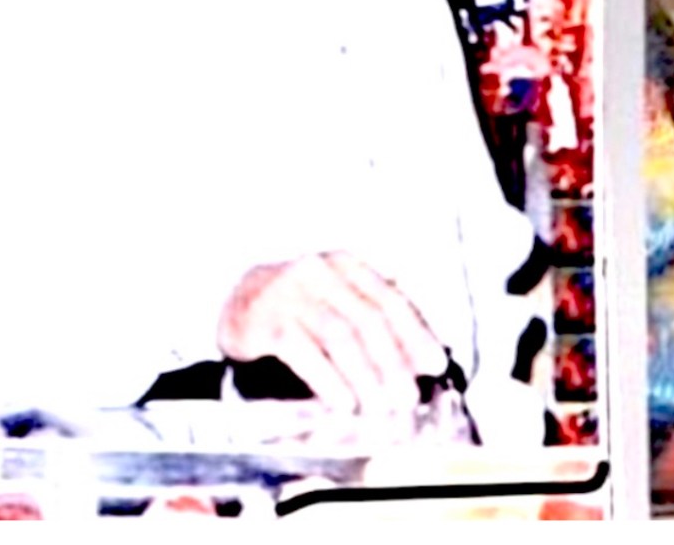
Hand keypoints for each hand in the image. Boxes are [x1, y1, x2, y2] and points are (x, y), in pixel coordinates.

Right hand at [217, 252, 448, 415]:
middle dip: (394, 362)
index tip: (435, 363)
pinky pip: (304, 352)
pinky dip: (327, 379)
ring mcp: (291, 294)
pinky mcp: (266, 321)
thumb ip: (378, 320)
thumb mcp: (340, 300)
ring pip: (340, 336)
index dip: (417, 333)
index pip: (391, 299)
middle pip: (368, 319)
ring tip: (379, 406)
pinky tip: (342, 401)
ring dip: (365, 376)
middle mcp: (321, 273)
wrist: (238, 301)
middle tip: (408, 397)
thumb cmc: (300, 306)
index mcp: (347, 266)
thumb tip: (420, 358)